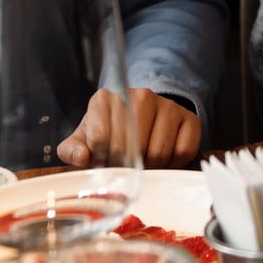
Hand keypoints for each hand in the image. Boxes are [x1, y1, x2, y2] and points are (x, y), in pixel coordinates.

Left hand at [58, 87, 199, 169]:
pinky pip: (182, 152)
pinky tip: (162, 159)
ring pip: (159, 152)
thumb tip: (83, 156)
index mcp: (106, 98)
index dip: (101, 159)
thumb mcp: (84, 138)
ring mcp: (167, 105)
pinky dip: (172, 164)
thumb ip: (72, 149)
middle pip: (132, 146)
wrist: (143, 117)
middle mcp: (140, 95)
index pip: (101, 137)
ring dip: (150, 167)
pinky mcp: (189, 118)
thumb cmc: (108, 132)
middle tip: (123, 166)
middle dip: (126, 164)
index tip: (102, 162)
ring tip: (142, 162)